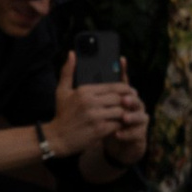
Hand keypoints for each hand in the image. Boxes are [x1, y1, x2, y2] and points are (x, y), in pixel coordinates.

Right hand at [50, 49, 148, 173]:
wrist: (58, 138)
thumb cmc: (62, 113)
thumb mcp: (62, 91)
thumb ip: (68, 71)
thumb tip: (72, 53)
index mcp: (84, 91)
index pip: (113, 86)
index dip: (125, 88)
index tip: (130, 90)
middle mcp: (91, 102)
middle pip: (119, 98)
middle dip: (128, 100)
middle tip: (133, 101)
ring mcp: (96, 117)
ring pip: (121, 111)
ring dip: (126, 112)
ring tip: (129, 112)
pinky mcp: (99, 130)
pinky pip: (118, 124)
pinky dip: (121, 124)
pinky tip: (121, 124)